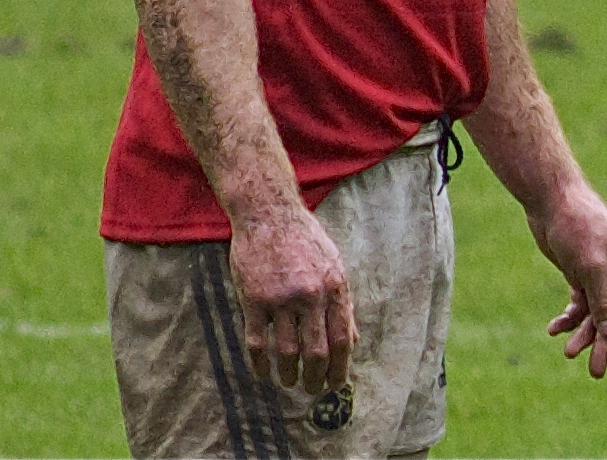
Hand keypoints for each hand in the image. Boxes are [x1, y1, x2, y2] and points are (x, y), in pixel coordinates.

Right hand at [229, 204, 357, 394]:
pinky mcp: (253, 300)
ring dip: (290, 375)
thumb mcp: (334, 265)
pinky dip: (261, 364)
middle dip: (316, 379)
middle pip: (316, 352)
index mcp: (335, 287)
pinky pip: (257, 343)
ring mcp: (280, 299)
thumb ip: (343, 303)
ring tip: (290, 382)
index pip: (342, 339)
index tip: (337, 384)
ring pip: (287, 353)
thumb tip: (353, 339)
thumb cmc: (305, 240)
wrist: (269, 215)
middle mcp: (310, 295)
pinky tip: (264, 373)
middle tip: (313, 390)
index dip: (340, 368)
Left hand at [527, 185, 606, 377]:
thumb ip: (602, 300)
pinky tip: (555, 328)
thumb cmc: (577, 227)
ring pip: (597, 314)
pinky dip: (570, 317)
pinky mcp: (583, 274)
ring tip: (568, 352)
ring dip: (583, 333)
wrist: (552, 200)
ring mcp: (602, 274)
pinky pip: (581, 304)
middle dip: (604, 343)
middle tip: (595, 371)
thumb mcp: (591, 266)